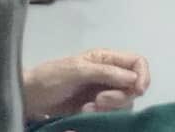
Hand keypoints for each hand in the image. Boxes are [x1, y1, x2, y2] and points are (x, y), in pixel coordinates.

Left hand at [23, 49, 150, 120]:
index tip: (137, 90)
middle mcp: (109, 74)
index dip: (142, 75)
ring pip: (124, 103)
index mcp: (105, 58)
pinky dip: (101, 116)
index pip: (137, 62)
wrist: (31, 96)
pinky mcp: (97, 108)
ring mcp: (103, 92)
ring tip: (87, 108)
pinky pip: (112, 114)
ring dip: (109, 109)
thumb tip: (133, 78)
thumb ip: (106, 72)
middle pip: (133, 87)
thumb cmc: (51, 76)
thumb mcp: (78, 70)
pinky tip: (85, 113)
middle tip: (99, 100)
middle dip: (119, 97)